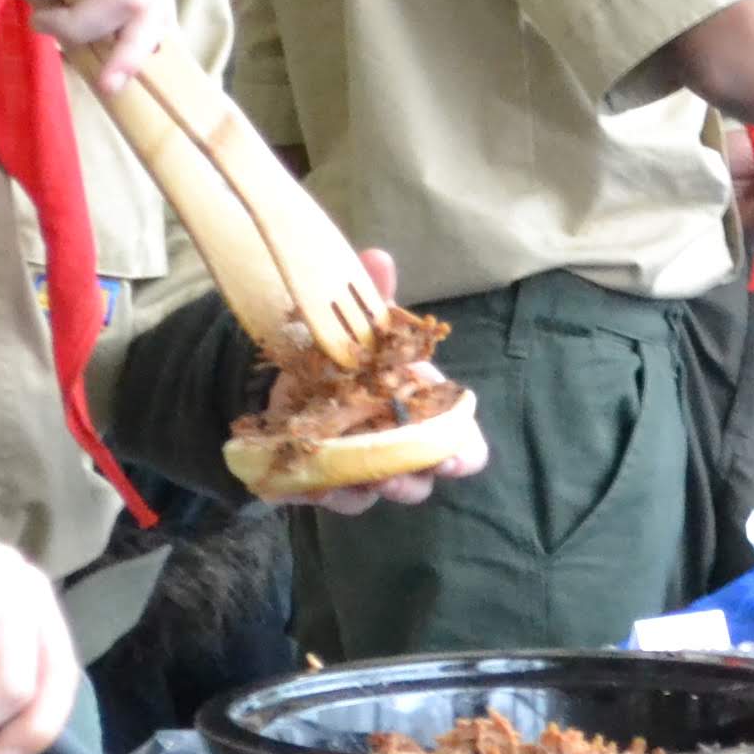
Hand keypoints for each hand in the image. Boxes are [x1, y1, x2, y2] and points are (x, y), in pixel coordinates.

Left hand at [279, 252, 473, 510]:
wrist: (291, 371)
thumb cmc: (347, 352)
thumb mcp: (360, 324)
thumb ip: (375, 297)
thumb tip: (376, 257)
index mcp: (422, 410)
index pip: (462, 444)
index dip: (463, 453)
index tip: (452, 456)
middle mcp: (397, 446)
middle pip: (418, 481)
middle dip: (407, 482)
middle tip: (389, 472)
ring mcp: (360, 467)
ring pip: (369, 495)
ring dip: (355, 491)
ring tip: (332, 480)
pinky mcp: (321, 478)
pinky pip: (320, 495)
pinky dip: (309, 491)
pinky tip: (296, 482)